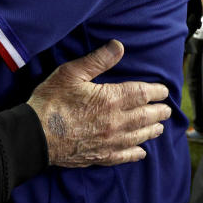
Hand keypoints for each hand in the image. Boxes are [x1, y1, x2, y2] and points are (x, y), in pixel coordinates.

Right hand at [27, 39, 170, 166]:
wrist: (36, 135)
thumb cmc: (51, 100)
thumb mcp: (71, 73)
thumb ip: (98, 60)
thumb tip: (119, 46)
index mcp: (111, 99)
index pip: (143, 94)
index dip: (156, 91)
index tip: (163, 90)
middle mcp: (116, 122)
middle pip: (146, 116)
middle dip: (159, 112)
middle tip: (166, 110)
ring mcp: (110, 142)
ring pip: (139, 136)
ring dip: (152, 130)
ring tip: (159, 128)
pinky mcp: (101, 157)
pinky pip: (125, 156)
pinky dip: (136, 153)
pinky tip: (141, 152)